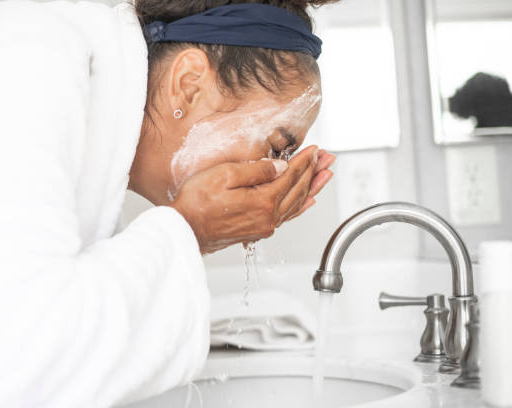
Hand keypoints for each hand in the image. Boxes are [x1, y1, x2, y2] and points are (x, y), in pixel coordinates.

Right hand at [170, 145, 334, 253]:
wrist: (183, 231)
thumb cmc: (196, 203)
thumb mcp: (225, 175)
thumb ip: (256, 170)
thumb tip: (280, 167)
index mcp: (263, 201)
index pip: (291, 176)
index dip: (304, 160)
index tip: (314, 149)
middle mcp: (268, 217)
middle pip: (299, 190)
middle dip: (315, 172)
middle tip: (327, 158)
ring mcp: (263, 226)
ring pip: (296, 204)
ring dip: (312, 187)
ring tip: (325, 175)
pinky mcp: (256, 231)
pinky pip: (286, 217)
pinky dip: (300, 207)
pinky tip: (307, 202)